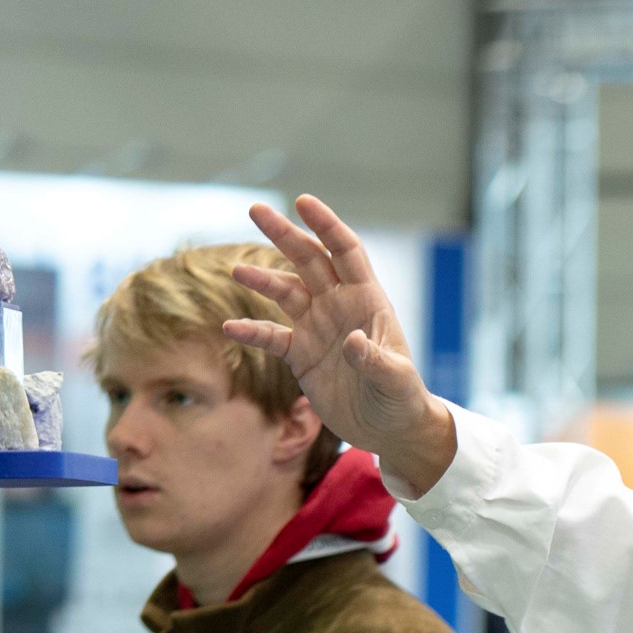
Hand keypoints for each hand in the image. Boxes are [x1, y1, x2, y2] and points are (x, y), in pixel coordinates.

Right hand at [223, 194, 457, 494]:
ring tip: (238, 272)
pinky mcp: (300, 354)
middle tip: (255, 209)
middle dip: (284, 234)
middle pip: (309, 260)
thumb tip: (352, 342)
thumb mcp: (395, 381)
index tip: (302, 202)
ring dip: (262, 280)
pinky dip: (251, 331)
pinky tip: (230, 328)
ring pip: (285, 291)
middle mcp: (339, 306)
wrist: (390, 430)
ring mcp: (317, 327)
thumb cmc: (402, 400)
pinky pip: (270, 336)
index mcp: (368, 301)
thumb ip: (374, 360)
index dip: (326, 226)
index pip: (345, 252)